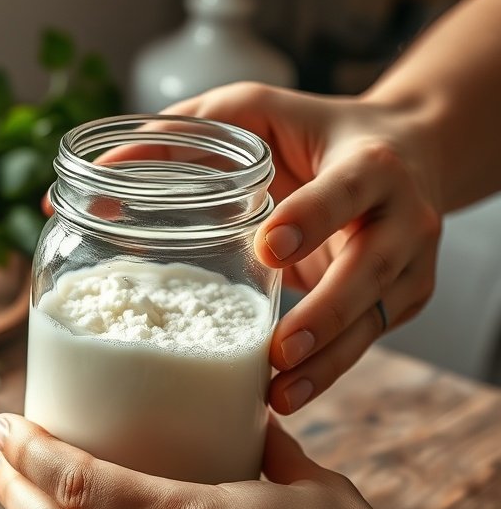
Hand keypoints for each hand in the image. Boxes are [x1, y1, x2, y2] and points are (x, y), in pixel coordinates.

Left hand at [162, 84, 443, 412]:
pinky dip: (328, 372)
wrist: (405, 154)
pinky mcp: (400, 301)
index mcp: (368, 162)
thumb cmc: (309, 134)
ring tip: (279, 394)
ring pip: (372, 320)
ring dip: (326, 362)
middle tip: (278, 348)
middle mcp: (400, 216)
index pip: (347, 189)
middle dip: (325, 313)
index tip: (269, 248)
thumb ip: (183, 134)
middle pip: (370, 269)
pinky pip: (365, 342)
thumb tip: (100, 172)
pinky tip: (288, 394)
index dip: (312, 218)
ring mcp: (407, 265)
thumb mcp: (252, 113)